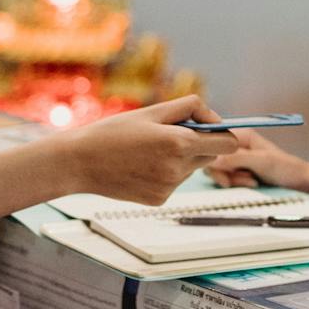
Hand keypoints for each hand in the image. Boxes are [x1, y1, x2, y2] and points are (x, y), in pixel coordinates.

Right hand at [60, 95, 238, 204]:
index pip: (228, 144)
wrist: (80, 162)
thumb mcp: (152, 111)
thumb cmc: (113, 132)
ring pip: (192, 169)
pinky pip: (175, 182)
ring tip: (149, 149)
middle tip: (172, 133)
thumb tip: (216, 119)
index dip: (222, 133)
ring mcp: (169, 187)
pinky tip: (141, 165)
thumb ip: (190, 108)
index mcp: (180, 143)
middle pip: (211, 156)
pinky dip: (166, 172)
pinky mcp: (159, 199)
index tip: (208, 127)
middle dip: (200, 143)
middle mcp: (178, 169)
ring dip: (181, 158)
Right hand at [205, 128, 308, 189]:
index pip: (214, 141)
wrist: (297, 181)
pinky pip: (226, 177)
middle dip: (224, 172)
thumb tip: (214, 159)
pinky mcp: (238, 170)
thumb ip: (236, 158)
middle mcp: (237, 144)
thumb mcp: (261, 161)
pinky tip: (250, 183)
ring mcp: (237, 158)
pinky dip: (236, 183)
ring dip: (232, 179)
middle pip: (212, 157)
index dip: (213, 155)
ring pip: (218, 170)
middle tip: (238, 179)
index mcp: (242, 135)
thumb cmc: (286, 167)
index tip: (222, 168)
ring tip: (250, 181)